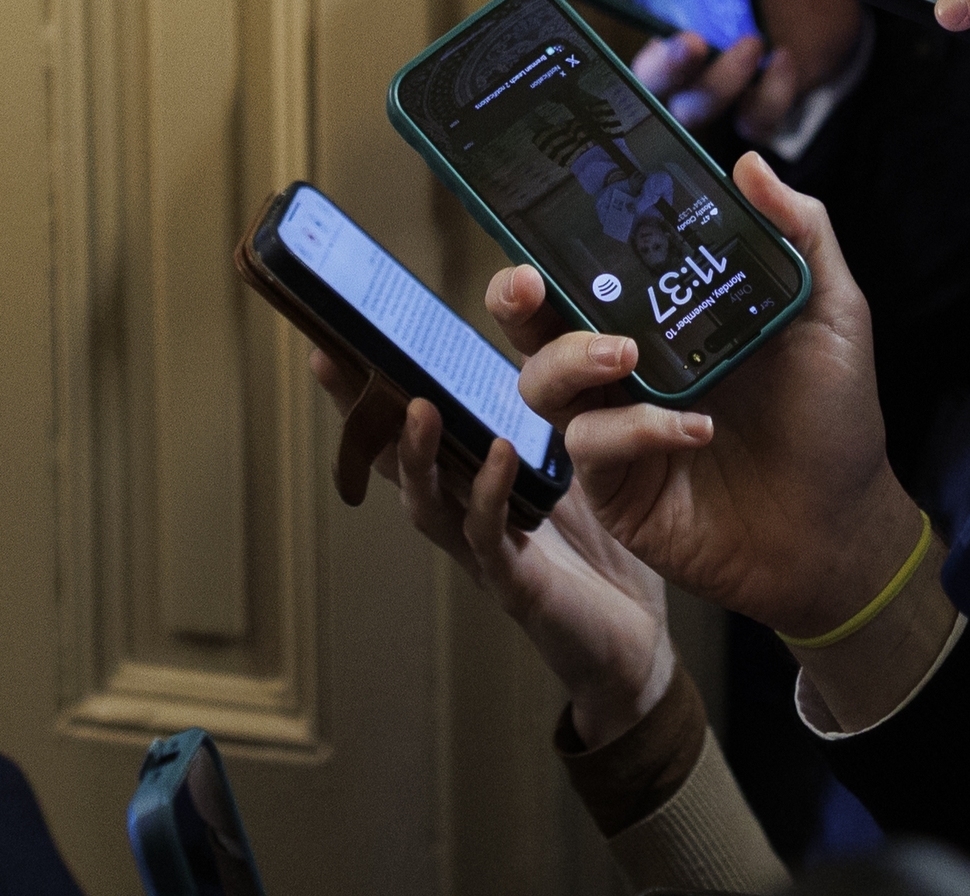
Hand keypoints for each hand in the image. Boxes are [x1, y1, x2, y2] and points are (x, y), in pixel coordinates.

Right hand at [315, 348, 674, 752]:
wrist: (635, 635)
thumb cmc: (597, 548)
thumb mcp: (570, 465)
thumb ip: (548, 413)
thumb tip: (543, 334)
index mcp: (468, 481)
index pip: (407, 429)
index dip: (369, 391)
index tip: (334, 341)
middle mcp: (461, 514)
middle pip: (392, 462)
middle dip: (361, 415)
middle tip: (341, 360)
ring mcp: (482, 552)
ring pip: (427, 503)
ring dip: (417, 456)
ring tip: (421, 407)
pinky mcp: (516, 584)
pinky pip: (490, 537)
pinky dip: (489, 494)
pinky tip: (501, 453)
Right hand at [498, 155, 954, 731]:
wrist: (842, 527)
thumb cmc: (834, 418)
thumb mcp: (829, 313)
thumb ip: (799, 233)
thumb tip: (749, 162)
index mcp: (661, 317)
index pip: (589, 268)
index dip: (556, 237)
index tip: (547, 202)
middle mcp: (624, 368)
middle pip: (534, 323)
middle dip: (513, 295)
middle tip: (528, 281)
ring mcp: (613, 427)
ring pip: (540, 383)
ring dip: (569, 359)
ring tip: (623, 355)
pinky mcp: (615, 487)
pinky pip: (591, 447)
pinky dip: (636, 430)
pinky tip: (695, 429)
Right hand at [624, 0, 865, 139]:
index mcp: (666, 9)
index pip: (625, 25)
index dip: (614, 28)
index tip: (630, 6)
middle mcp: (687, 54)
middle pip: (652, 84)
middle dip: (665, 69)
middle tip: (690, 41)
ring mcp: (723, 81)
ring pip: (697, 109)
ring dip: (720, 81)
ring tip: (752, 41)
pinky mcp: (763, 100)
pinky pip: (753, 120)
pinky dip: (769, 96)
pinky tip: (784, 60)